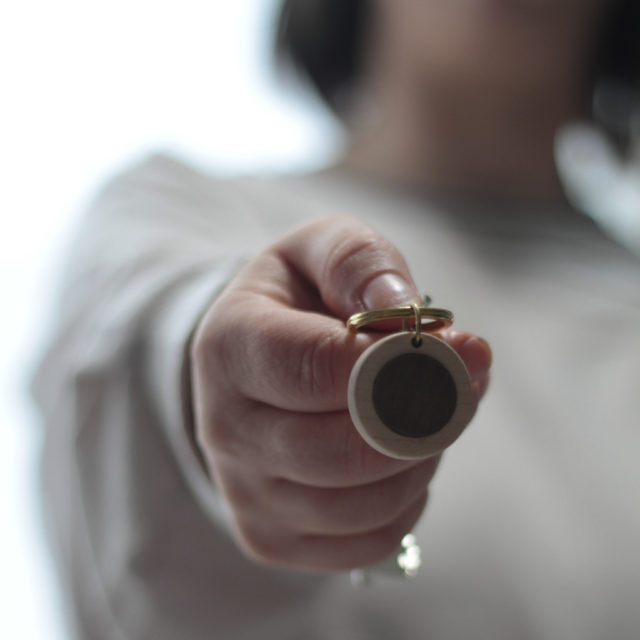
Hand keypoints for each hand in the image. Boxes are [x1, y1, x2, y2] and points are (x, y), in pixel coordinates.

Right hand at [190, 216, 490, 571]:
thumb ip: (359, 262)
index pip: (315, 369)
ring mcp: (246, 495)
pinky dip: (409, 496)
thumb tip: (404, 309)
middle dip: (427, 415)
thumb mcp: (318, 251)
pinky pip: (372, 538)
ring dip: (425, 453)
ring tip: (429, 409)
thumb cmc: (294, 303)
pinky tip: (402, 453)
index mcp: (228, 349)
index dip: (399, 361)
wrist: (252, 366)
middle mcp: (224, 431)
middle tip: (465, 379)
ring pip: (367, 503)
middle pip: (344, 450)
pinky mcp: (273, 538)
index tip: (463, 345)